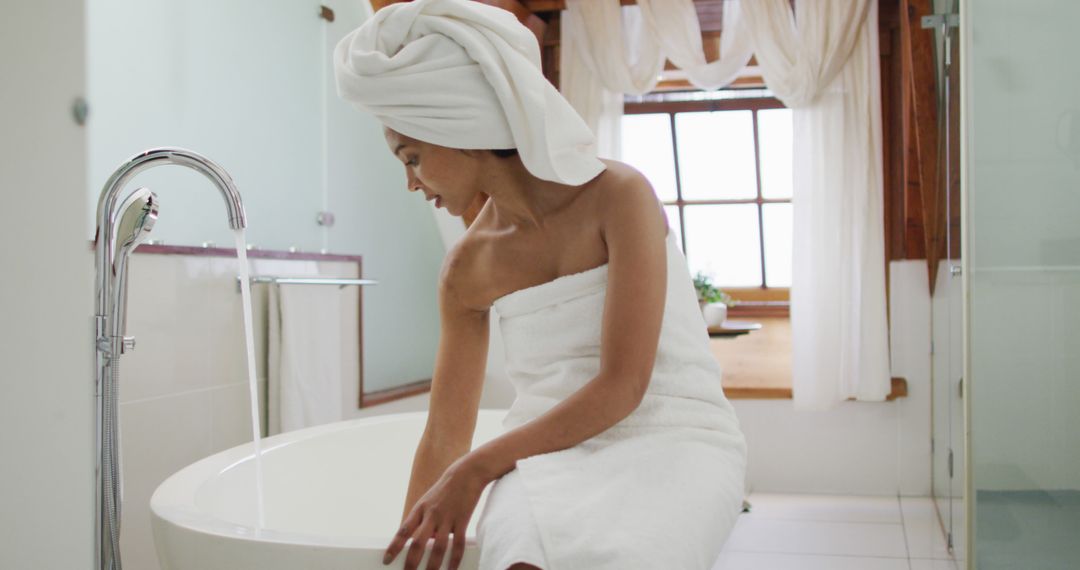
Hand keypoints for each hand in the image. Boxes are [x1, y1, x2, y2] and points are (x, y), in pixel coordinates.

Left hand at [383, 455, 488, 569]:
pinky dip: (454, 560)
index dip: (394, 547)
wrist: (466, 473)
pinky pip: (457, 544)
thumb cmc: (446, 488)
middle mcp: (431, 515)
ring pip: (438, 547)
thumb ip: (424, 521)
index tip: (387, 560)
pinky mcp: (462, 520)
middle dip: (411, 562)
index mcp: (419, 509)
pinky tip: (451, 569)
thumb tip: (425, 542)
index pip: (403, 531)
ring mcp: (446, 518)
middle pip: (418, 543)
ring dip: (433, 566)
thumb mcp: (428, 501)